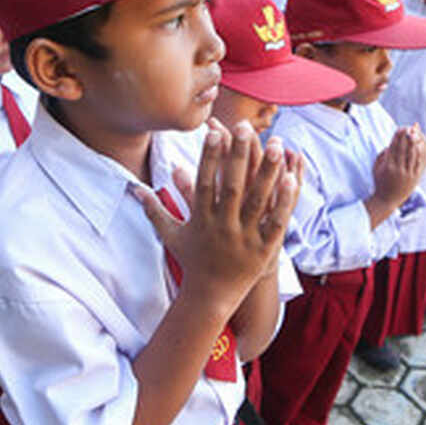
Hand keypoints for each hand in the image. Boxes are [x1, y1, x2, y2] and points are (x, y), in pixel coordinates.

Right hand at [137, 120, 299, 311]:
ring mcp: (244, 238)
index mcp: (201, 219)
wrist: (210, 298)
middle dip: (239, 155)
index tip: (215, 131)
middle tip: (245, 126)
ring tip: (275, 142)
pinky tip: (291, 178)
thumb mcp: (170, 235)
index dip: (210, 157)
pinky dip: (283, 201)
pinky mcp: (263, 250)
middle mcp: (223, 226)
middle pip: (232, 186)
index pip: (205, 182)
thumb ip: (154, 209)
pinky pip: (275, 222)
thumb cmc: (192, 262)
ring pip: (258, 200)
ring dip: (267, 171)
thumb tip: (134, 189)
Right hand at [371, 125, 425, 209]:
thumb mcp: (376, 168)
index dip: (398, 136)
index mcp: (388, 166)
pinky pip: (420, 162)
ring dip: (415, 142)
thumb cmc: (380, 182)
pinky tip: (421, 144)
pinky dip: (421, 152)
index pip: (394, 147)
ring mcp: (408, 174)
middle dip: (407, 136)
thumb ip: (382, 155)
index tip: (400, 128)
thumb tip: (391, 144)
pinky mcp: (416, 177)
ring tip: (416, 132)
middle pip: (405, 149)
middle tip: (410, 127)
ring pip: (414, 154)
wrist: (387, 199)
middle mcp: (399, 170)